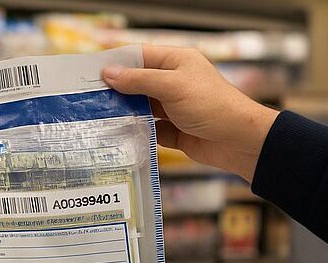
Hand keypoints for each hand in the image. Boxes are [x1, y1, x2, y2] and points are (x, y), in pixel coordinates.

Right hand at [102, 44, 279, 181]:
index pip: (138, 56)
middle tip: (88, 99)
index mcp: (175, 62)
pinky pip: (149, 130)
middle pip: (136, 83)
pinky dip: (137, 133)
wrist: (239, 141)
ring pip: (141, 108)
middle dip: (115, 91)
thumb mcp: (172, 86)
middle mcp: (173, 82)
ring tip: (97, 119)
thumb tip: (108, 73)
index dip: (115, 63)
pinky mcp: (174, 131)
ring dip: (124, 113)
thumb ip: (139, 80)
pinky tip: (119, 137)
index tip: (90, 73)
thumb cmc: (212, 105)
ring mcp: (173, 108)